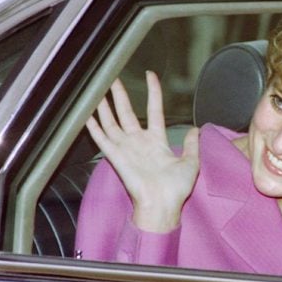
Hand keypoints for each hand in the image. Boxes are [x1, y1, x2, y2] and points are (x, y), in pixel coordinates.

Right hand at [86, 71, 199, 232]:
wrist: (162, 205)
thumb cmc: (176, 189)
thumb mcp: (190, 162)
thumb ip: (191, 145)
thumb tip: (195, 130)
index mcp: (157, 142)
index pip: (154, 110)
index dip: (152, 92)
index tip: (150, 76)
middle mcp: (139, 142)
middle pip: (126, 112)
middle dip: (119, 95)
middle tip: (112, 78)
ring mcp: (126, 148)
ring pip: (112, 121)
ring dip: (104, 105)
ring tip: (97, 89)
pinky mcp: (116, 156)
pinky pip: (102, 138)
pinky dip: (93, 127)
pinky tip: (86, 115)